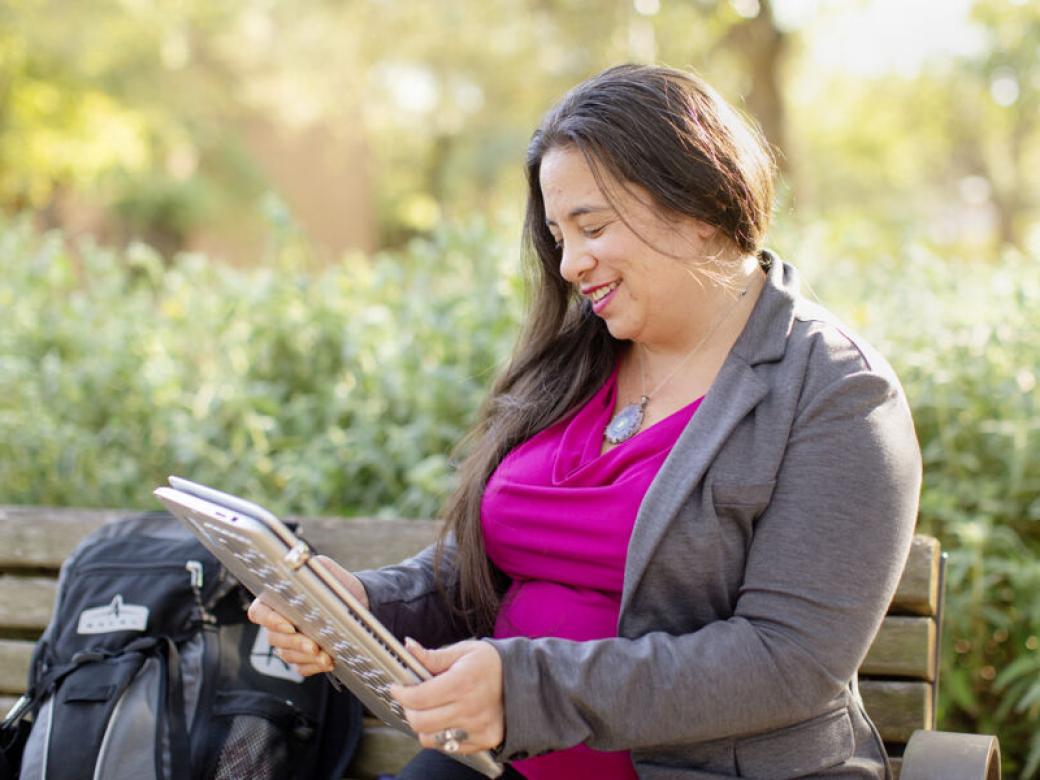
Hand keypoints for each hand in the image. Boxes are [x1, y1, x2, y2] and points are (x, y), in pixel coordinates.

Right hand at [246, 555, 367, 675]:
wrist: (359, 601)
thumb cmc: (337, 584)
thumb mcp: (324, 570)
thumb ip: (310, 569)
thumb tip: (300, 567)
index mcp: (277, 600)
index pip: (259, 612)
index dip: (270, 620)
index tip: (289, 625)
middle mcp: (278, 623)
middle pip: (274, 638)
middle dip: (295, 643)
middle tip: (313, 645)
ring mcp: (288, 642)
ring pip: (287, 654)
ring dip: (306, 657)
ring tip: (326, 656)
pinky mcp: (301, 658)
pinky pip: (300, 667)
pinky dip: (314, 666)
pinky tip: (328, 662)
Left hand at [391, 638, 504, 754]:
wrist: (525, 681)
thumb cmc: (492, 663)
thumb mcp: (464, 651)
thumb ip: (433, 655)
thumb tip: (408, 647)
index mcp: (462, 683)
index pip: (418, 697)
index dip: (401, 693)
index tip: (397, 687)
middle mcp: (469, 709)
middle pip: (420, 722)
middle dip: (408, 710)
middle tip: (411, 699)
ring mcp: (476, 728)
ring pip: (430, 739)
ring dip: (423, 725)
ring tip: (429, 711)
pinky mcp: (483, 741)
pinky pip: (449, 747)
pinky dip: (441, 736)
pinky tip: (447, 720)